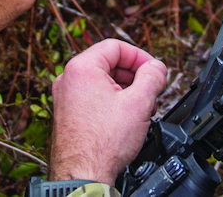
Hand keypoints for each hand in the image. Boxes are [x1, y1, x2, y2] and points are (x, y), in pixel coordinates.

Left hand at [50, 39, 168, 182]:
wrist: (83, 175)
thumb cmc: (103, 144)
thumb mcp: (139, 104)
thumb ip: (152, 78)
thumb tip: (157, 67)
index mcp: (81, 68)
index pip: (116, 47)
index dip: (140, 57)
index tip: (154, 71)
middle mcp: (68, 79)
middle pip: (109, 63)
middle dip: (135, 76)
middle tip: (152, 91)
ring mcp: (65, 97)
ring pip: (102, 82)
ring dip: (126, 91)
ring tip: (142, 109)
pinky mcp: (67, 114)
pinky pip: (93, 97)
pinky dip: (112, 102)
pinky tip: (126, 119)